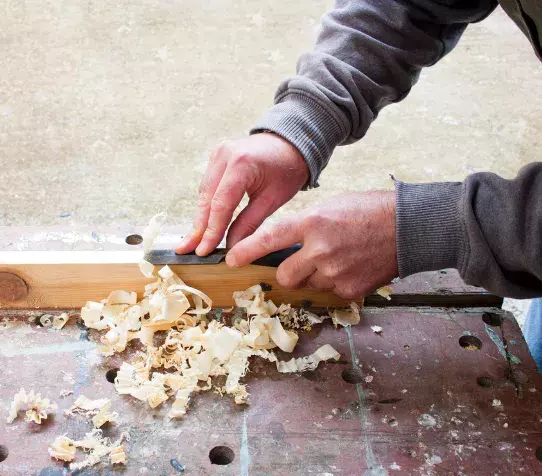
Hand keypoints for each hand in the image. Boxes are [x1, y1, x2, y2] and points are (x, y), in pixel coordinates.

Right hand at [175, 133, 309, 255]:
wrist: (291, 143)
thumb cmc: (287, 170)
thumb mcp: (273, 200)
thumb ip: (249, 223)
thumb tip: (231, 248)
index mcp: (242, 163)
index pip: (221, 204)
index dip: (211, 230)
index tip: (204, 251)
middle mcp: (224, 155)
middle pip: (207, 198)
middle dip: (198, 228)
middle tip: (188, 250)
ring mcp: (218, 154)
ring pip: (204, 193)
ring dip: (200, 218)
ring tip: (192, 242)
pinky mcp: (216, 157)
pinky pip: (208, 186)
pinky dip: (206, 205)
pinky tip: (202, 224)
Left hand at [225, 191, 397, 298]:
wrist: (410, 227)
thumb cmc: (370, 211)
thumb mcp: (331, 207)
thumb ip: (305, 226)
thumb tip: (284, 246)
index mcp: (313, 222)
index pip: (269, 238)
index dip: (247, 250)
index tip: (231, 259)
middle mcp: (320, 249)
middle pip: (284, 274)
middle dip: (288, 271)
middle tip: (303, 260)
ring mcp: (335, 272)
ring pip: (307, 285)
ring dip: (314, 276)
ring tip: (337, 259)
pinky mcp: (349, 289)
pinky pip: (329, 291)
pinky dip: (335, 282)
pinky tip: (352, 266)